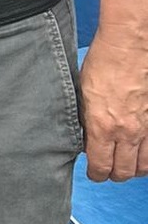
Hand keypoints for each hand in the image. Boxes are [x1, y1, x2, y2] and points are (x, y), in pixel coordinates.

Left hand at [80, 29, 147, 180]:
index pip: (100, 164)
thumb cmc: (103, 63)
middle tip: (106, 171)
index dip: (95, 174)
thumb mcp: (82, 92)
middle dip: (113, 175)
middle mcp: (127, 132)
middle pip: (123, 171)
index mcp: (102, 125)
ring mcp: (146, 128)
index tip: (92, 173)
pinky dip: (147, 158)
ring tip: (122, 163)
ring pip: (143, 166)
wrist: (129, 48)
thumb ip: (86, 119)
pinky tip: (139, 153)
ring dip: (132, 169)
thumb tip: (86, 136)